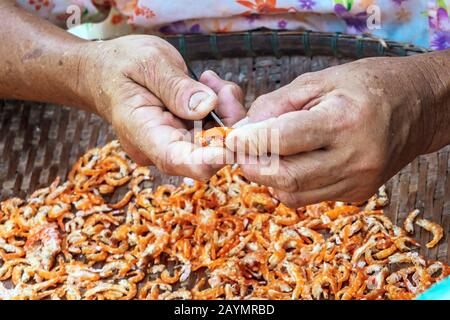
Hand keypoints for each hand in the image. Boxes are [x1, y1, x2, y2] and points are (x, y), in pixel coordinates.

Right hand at [82, 35, 245, 178]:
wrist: (105, 72)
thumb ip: (177, 87)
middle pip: (206, 153)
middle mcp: (159, 148)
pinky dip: (221, 109)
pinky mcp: (185, 137)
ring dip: (226, 112)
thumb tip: (208, 106)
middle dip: (228, 123)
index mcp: (142, 133)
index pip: (176, 159)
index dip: (209, 158)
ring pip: (216, 142)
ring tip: (209, 80)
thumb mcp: (149, 63)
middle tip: (220, 87)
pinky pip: (213, 131)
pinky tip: (208, 85)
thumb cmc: (120, 65)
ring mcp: (173, 145)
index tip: (234, 143)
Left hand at [226, 55, 447, 206]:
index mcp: (344, 121)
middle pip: (286, 177)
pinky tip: (292, 163)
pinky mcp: (357, 194)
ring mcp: (358, 181)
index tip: (231, 139)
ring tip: (264, 156)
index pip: (283, 140)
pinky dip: (290, 184)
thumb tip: (245, 128)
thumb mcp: (320, 80)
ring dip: (269, 178)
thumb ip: (278, 104)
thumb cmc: (367, 86)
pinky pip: (310, 197)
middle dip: (252, 167)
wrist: (417, 107)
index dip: (249, 142)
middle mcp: (354, 157)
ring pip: (294, 195)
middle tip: (240, 152)